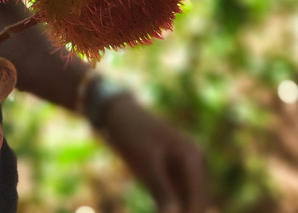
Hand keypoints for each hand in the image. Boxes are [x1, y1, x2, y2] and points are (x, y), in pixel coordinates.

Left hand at [102, 96, 206, 212]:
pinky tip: (159, 206)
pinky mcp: (172, 169)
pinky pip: (175, 193)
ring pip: (185, 198)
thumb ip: (162, 191)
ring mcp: (185, 165)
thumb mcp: (146, 162)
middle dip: (181, 210)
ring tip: (158, 207)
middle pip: (195, 200)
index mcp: (193, 157)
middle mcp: (195, 161)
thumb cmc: (131, 133)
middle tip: (161, 211)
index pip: (197, 199)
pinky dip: (168, 203)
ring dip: (175, 208)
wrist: (117, 112)